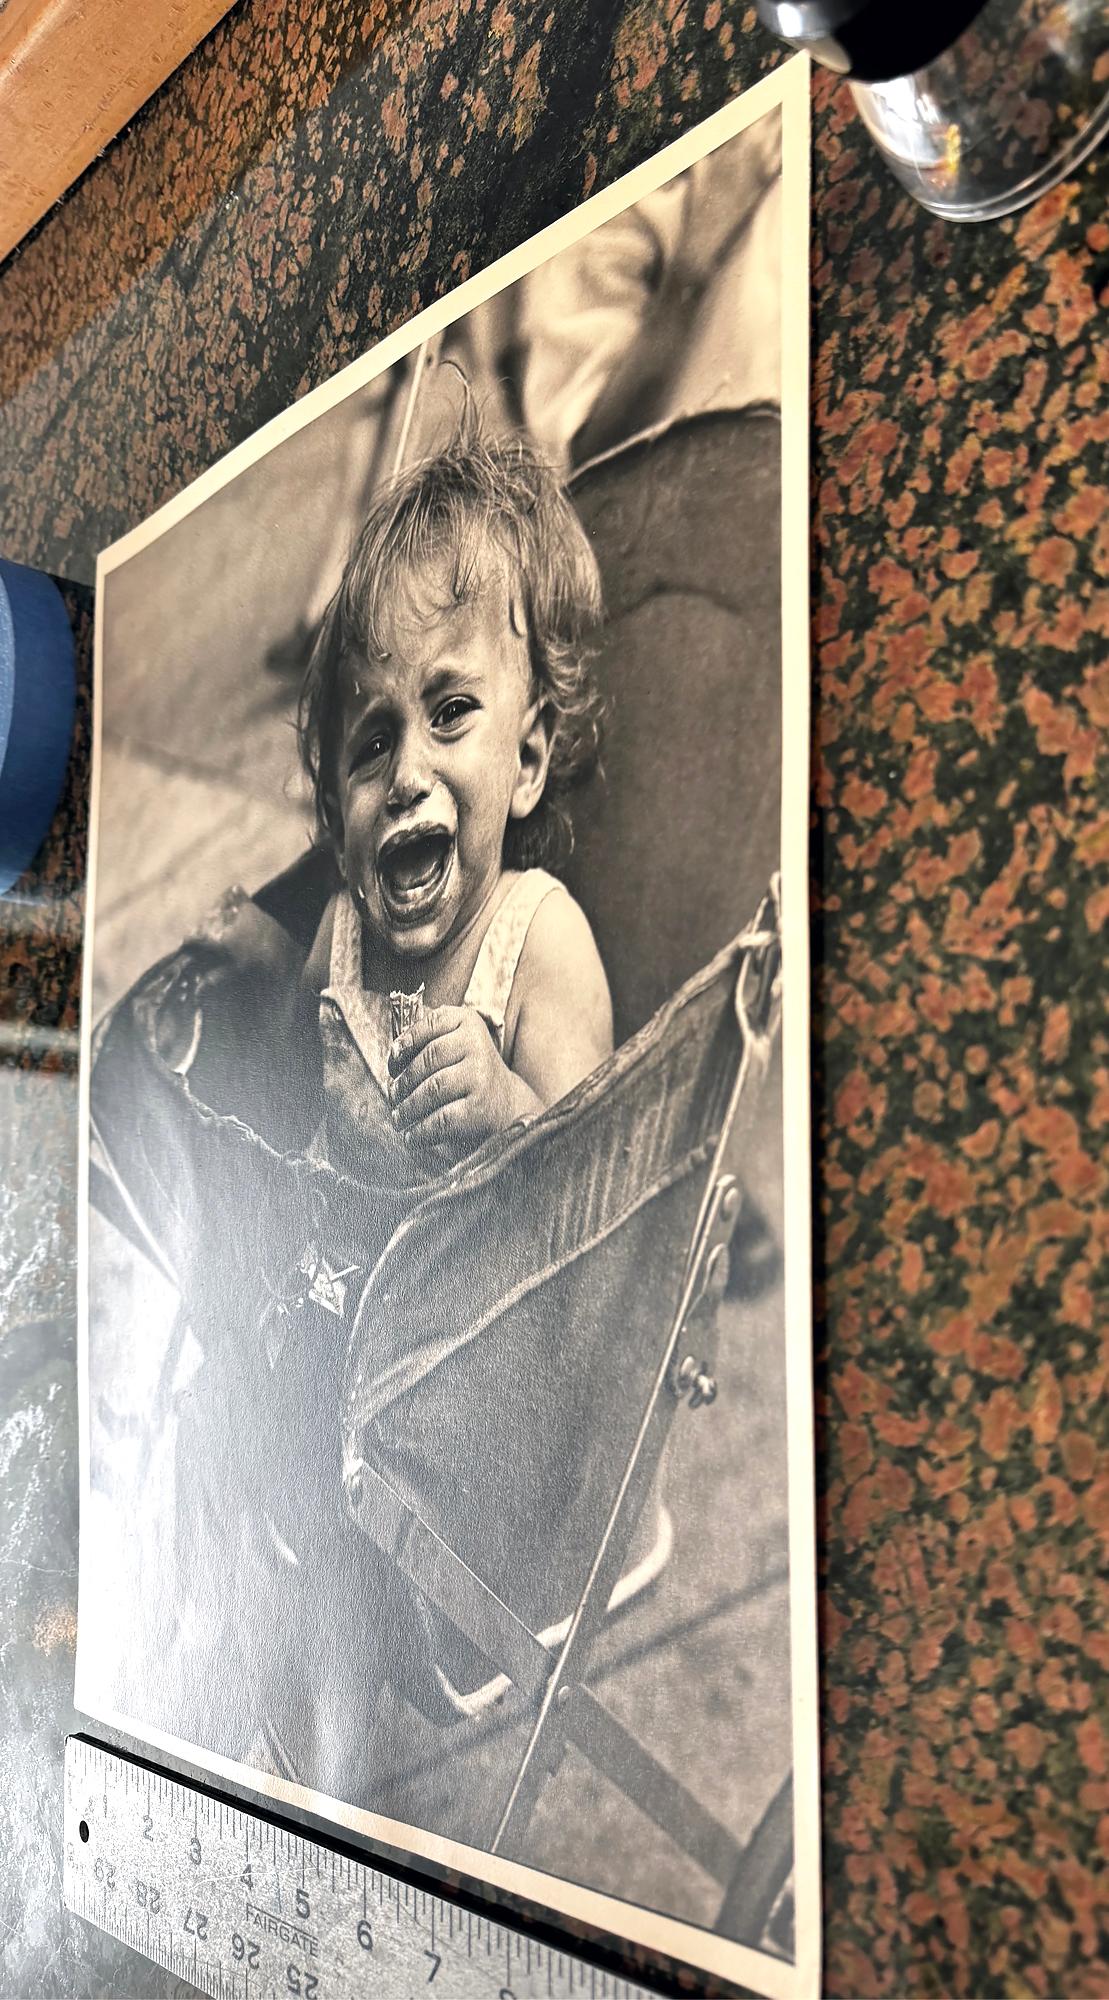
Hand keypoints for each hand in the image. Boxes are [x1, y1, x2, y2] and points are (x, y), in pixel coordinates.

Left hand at [387, 1005, 538, 1156]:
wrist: (507, 1105)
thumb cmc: (468, 1073)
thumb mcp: (455, 1046)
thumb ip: (425, 1044)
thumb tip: (393, 1060)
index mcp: (469, 1022)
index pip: (431, 1024)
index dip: (406, 1042)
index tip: (393, 1064)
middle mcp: (477, 1045)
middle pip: (427, 1060)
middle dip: (403, 1082)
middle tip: (393, 1097)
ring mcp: (480, 1076)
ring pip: (431, 1090)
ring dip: (407, 1108)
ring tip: (399, 1118)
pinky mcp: (479, 1108)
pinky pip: (440, 1119)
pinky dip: (420, 1131)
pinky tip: (412, 1137)